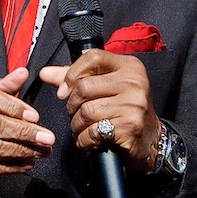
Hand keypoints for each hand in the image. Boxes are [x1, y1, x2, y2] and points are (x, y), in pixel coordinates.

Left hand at [39, 50, 161, 173]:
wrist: (151, 139)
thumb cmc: (125, 110)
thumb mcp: (105, 87)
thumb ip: (75, 78)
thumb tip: (45, 73)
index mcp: (128, 66)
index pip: (93, 58)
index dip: (72, 73)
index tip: (64, 91)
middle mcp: (134, 82)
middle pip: (84, 87)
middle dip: (72, 105)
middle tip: (75, 114)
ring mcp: (134, 104)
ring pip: (86, 111)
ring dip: (76, 125)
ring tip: (81, 128)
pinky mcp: (131, 126)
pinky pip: (93, 131)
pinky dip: (84, 139)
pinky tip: (89, 140)